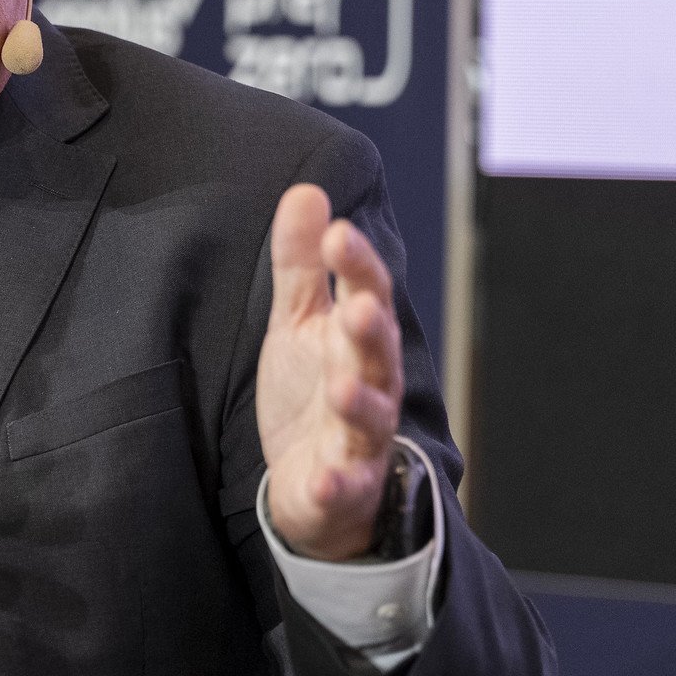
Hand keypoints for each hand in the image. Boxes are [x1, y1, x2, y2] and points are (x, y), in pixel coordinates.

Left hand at [256, 184, 405, 561]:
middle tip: (357, 307)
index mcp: (358, 338)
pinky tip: (327, 479)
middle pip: (377, 352)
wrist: (315, 484)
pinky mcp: (344, 485)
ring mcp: (360, 438)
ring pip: (370, 417)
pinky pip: (346, 485)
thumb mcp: (299, 321)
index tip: (336, 232)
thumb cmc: (313, 392)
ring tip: (342, 385)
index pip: (366, 293)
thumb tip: (306, 191)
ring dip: (359, 402)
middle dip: (370, 329)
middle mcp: (371, 384)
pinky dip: (339, 483)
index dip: (355, 264)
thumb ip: (301, 263)